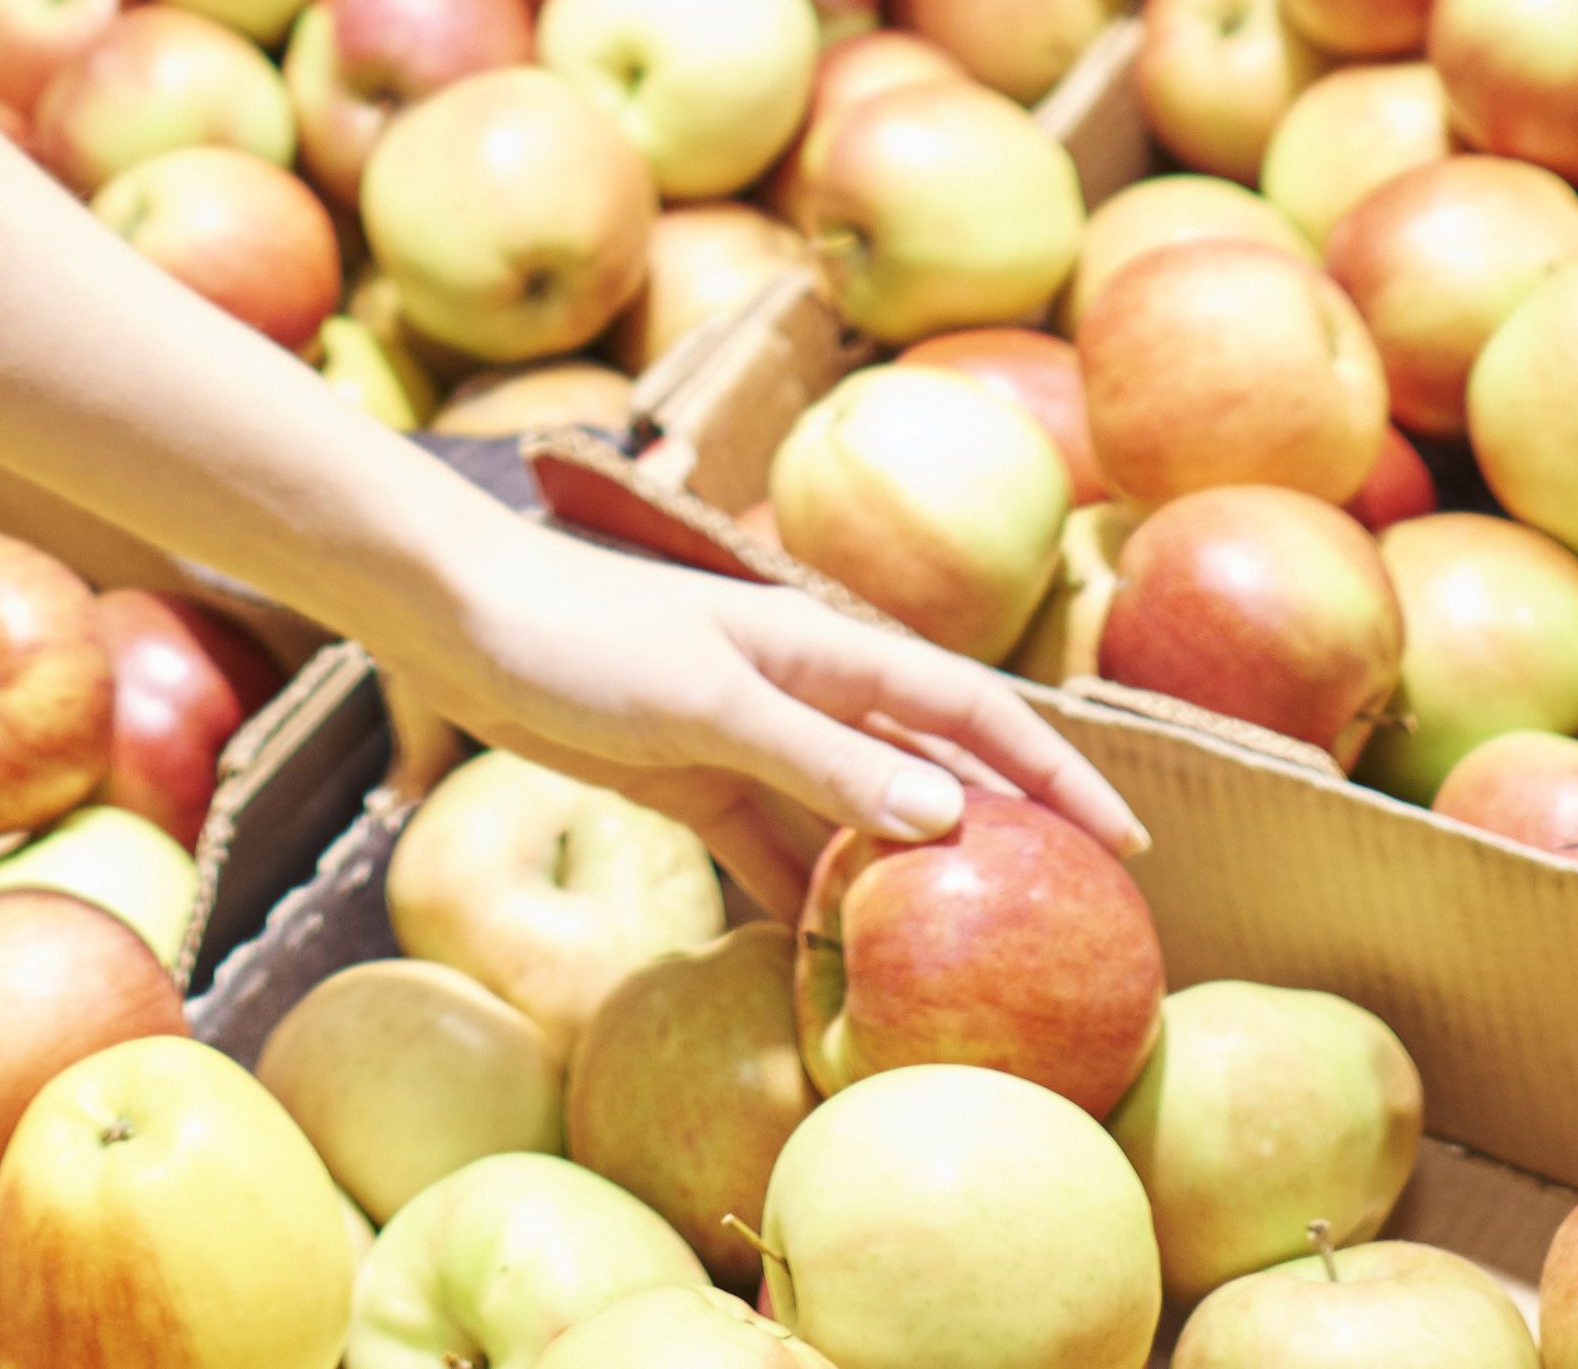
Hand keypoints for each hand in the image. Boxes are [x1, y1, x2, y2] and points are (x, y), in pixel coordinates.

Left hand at [366, 507, 1145, 917]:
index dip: (1049, 770)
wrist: (455, 617)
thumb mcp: (709, 703)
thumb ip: (823, 760)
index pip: (969, 712)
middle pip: (925, 766)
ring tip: (968, 952)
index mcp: (825, 650)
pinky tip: (832, 960)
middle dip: (1000, 830)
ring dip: (903, 875)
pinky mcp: (690, 779)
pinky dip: (805, 898)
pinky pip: (772, 848)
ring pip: (852, 816)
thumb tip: (946, 818)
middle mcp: (802, 691)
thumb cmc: (580, 635)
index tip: (1123, 837)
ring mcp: (747, 738)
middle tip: (1070, 914)